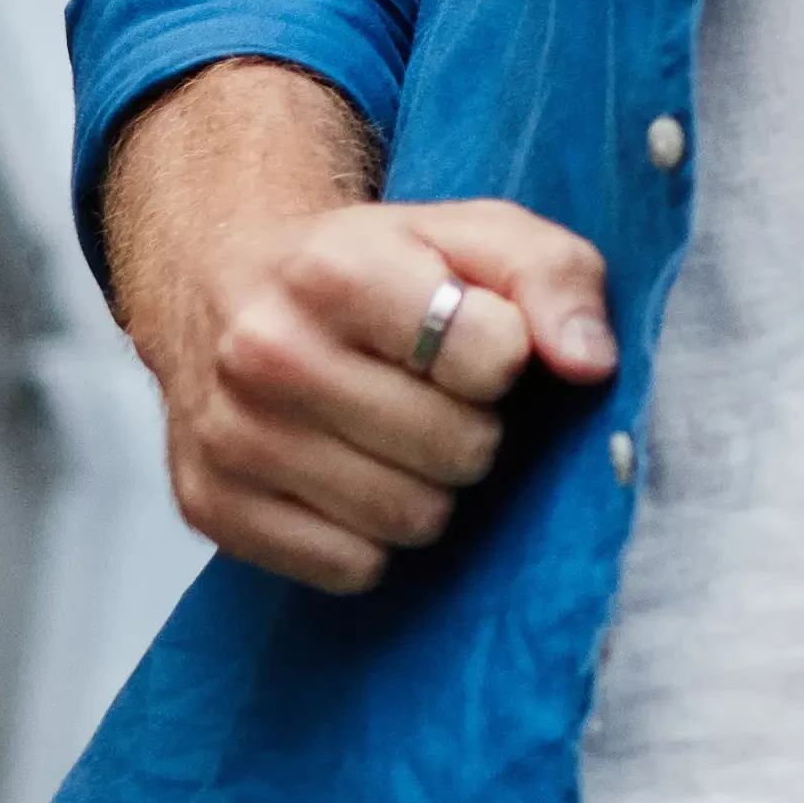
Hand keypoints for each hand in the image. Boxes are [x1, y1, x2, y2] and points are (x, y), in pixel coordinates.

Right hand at [101, 63, 615, 593]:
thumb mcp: (474, 235)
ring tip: (396, 436)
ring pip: (410, 519)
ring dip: (428, 488)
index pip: (493, 355)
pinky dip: (369, 536)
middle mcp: (267, 351)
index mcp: (336, 269)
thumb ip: (553, 276)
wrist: (221, 286)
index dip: (505, 355)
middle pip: (460, 450)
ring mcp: (231, 436)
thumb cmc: (375, 266)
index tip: (474, 338)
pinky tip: (349, 476)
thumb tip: (591, 363)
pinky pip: (351, 567)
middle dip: (472, 428)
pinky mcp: (212, 507)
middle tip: (436, 396)